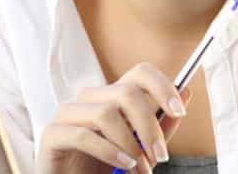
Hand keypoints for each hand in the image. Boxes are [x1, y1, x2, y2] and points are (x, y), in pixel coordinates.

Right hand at [35, 62, 193, 173]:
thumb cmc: (103, 166)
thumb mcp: (140, 148)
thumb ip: (161, 125)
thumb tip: (185, 91)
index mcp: (112, 98)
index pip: (140, 73)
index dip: (162, 85)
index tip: (180, 111)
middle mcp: (90, 100)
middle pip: (125, 92)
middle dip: (150, 127)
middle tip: (160, 156)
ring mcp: (68, 114)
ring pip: (106, 113)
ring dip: (130, 145)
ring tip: (138, 170)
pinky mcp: (52, 134)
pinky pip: (83, 135)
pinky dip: (108, 152)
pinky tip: (122, 165)